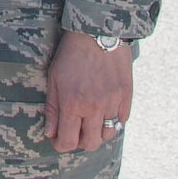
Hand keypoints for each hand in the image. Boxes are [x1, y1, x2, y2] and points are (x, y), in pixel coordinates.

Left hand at [44, 32, 132, 152]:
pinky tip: (103, 112)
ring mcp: (113, 103)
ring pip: (107, 135)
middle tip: (73, 131)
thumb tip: (50, 133)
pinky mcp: (127, 97)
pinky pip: (121, 121)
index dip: (61, 145)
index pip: (68, 141)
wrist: (97, 33)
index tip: (58, 140)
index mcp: (73, 103)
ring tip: (89, 122)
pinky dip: (112, 122)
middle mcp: (94, 107)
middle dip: (79, 142)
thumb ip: (52, 108)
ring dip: (97, 133)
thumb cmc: (71, 54)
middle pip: (90, 144)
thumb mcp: (54, 78)